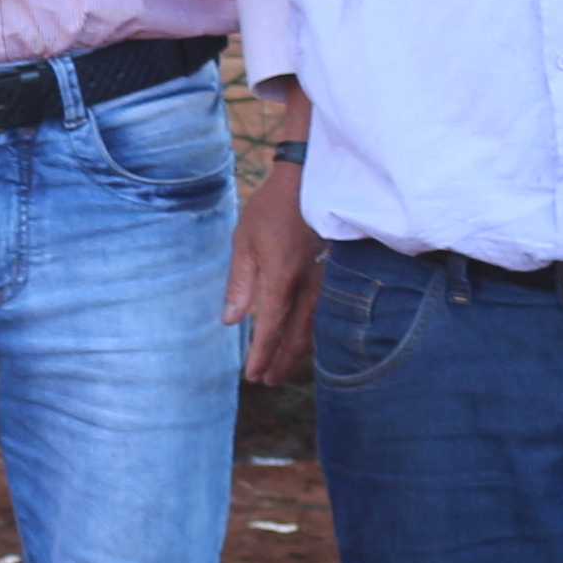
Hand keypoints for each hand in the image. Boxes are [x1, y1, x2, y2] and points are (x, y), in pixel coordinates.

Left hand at [224, 166, 324, 381]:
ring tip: (283, 370)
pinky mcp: (331, 274)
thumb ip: (240, 284)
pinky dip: (313, 335)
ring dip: (298, 353)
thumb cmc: (271, 209)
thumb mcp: (244, 241)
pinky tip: (305, 342)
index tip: (251, 375)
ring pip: (314, 328)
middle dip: (281, 362)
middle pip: (296, 336)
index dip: (262, 354)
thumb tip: (231, 321)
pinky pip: (324, 314)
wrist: (308, 180)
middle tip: (267, 381)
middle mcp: (307, 284)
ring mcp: (323, 280)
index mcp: (282, 278)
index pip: (271, 327)